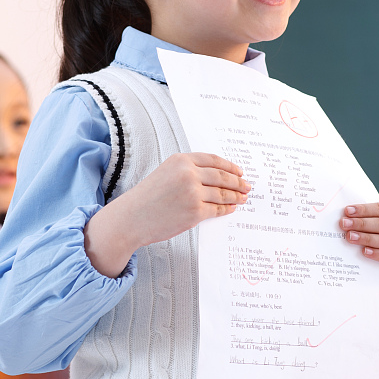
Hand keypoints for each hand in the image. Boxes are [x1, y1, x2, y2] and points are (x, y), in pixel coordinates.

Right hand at [85, 153, 250, 277]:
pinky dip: (227, 209)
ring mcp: (193, 192)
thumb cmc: (147, 198)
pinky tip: (231, 208)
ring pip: (222, 193)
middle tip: (247, 186)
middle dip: (237, 181)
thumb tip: (215, 178)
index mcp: (181, 160)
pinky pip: (217, 209)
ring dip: (235, 196)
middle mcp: (188, 173)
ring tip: (242, 198)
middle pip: (221, 176)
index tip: (239, 171)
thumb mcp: (165, 173)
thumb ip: (188, 171)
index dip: (229, 166)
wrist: (131, 218)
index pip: (213, 160)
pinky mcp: (195, 211)